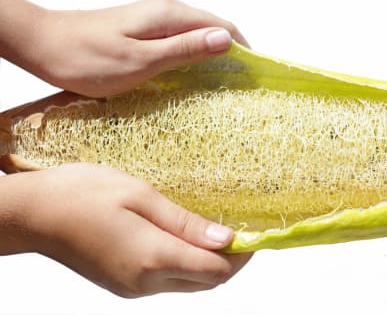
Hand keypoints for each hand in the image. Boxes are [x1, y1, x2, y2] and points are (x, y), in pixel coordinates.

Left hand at [0, 0, 248, 96]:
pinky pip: (179, 42)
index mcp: (170, 15)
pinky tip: (192, 78)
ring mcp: (154, 20)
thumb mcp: (141, 61)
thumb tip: (226, 40)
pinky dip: (192, 58)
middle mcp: (166, 12)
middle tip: (240, 87)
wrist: (45, 46)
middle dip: (231, 54)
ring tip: (222, 86)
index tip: (253, 76)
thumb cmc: (88, 58)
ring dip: (212, 57)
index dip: (243, 49)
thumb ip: (184, 49)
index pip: (222, 26)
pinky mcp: (144, 31)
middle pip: (212, 29)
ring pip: (196, 36)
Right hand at [1, 163, 251, 296]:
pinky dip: (184, 265)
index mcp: (152, 258)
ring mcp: (132, 289)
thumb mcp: (140, 196)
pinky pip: (167, 281)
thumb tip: (225, 238)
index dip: (241, 256)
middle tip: (238, 229)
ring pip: (188, 284)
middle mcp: (145, 283)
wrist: (35, 214)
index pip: (215, 271)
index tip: (254, 234)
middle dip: (228, 261)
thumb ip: (184, 222)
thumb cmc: (84, 194)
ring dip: (207, 264)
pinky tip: (183, 240)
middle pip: (205, 283)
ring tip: (213, 231)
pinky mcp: (122, 286)